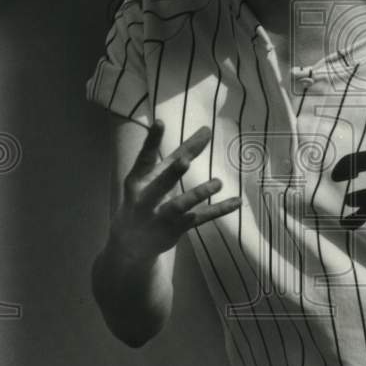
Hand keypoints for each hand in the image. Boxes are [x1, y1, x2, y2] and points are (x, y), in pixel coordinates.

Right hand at [109, 120, 241, 262]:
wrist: (129, 243)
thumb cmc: (144, 198)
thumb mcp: (152, 177)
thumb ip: (178, 155)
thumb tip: (205, 131)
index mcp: (138, 180)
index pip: (145, 158)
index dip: (151, 140)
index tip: (160, 122)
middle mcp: (147, 198)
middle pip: (163, 182)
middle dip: (173, 173)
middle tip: (185, 161)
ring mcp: (162, 215)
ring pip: (182, 204)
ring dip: (199, 193)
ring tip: (218, 182)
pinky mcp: (177, 228)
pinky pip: (201, 218)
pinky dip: (219, 210)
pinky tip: (236, 202)